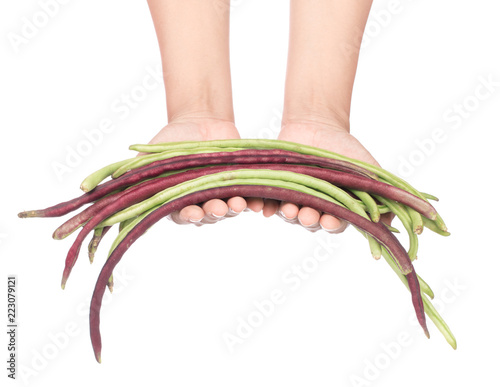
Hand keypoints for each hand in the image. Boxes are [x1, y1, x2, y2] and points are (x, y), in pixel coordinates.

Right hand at [147, 117, 266, 224]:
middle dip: (214, 213)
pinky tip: (259, 203)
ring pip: (229, 208)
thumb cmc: (172, 138)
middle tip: (219, 208)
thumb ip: (135, 172)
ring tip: (239, 204)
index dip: (188, 217)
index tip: (192, 213)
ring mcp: (222, 193)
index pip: (182, 215)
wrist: (202, 120)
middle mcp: (201, 201)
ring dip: (235, 209)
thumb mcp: (151, 155)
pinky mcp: (241, 183)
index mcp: (179, 199)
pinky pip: (249, 196)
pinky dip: (255, 201)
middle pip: (209, 215)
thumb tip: (104, 186)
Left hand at [264, 119, 386, 232]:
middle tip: (308, 216)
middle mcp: (314, 208)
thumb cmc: (345, 149)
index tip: (332, 222)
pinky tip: (265, 209)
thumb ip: (381, 195)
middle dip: (309, 220)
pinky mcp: (275, 187)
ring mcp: (294, 198)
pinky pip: (269, 201)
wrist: (317, 124)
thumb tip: (392, 223)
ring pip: (290, 214)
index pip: (335, 224)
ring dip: (289, 215)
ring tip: (290, 210)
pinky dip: (266, 206)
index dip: (333, 225)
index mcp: (336, 208)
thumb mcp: (368, 171)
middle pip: (310, 222)